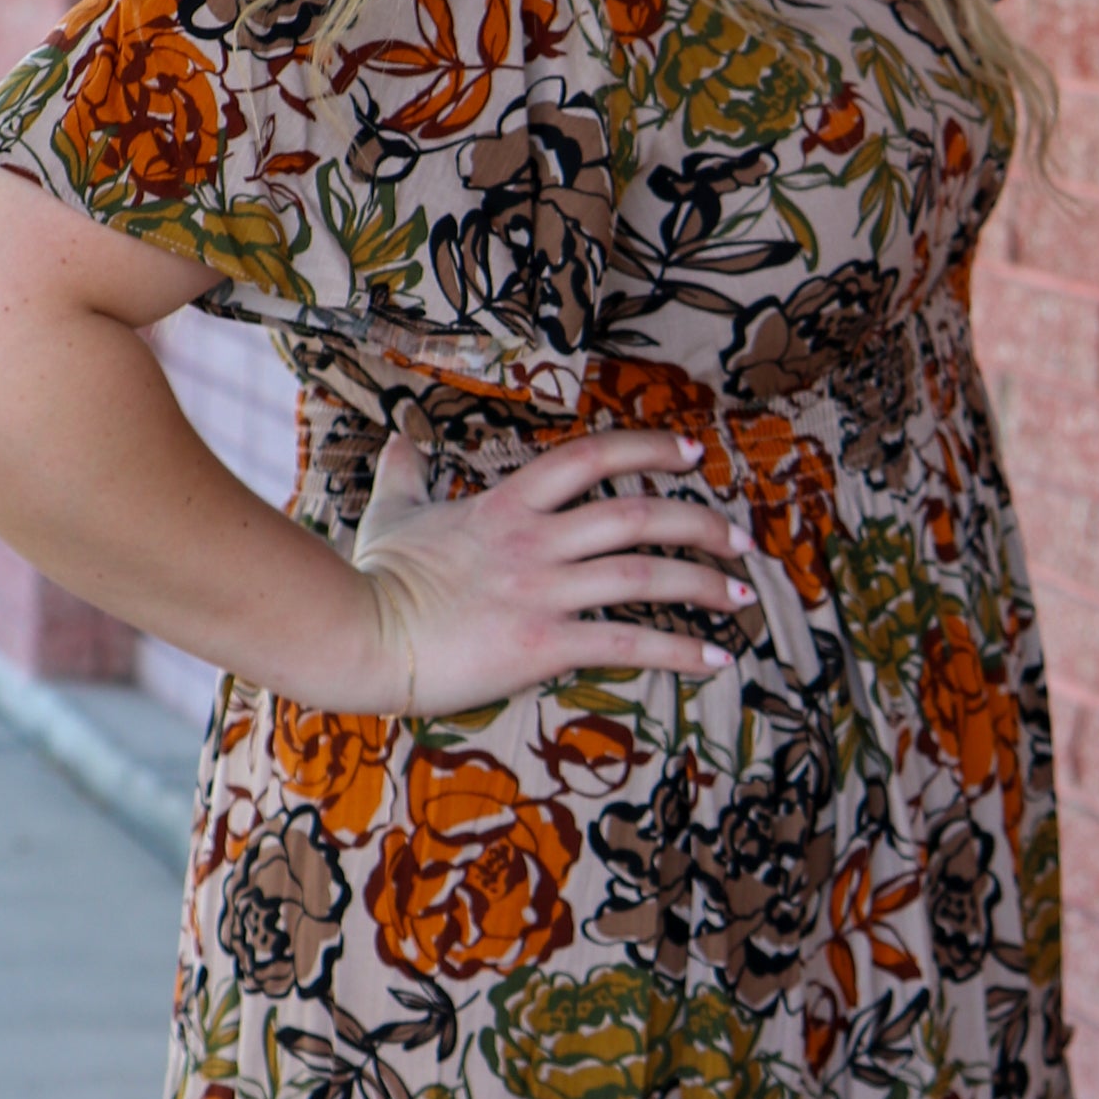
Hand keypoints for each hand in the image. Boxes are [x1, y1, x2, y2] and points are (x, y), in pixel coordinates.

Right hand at [348, 427, 752, 715]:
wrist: (353, 633)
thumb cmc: (371, 577)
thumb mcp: (391, 512)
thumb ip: (406, 473)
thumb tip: (399, 438)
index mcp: (508, 504)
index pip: (592, 458)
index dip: (649, 450)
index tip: (693, 455)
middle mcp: (535, 540)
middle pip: (638, 515)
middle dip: (701, 523)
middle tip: (742, 538)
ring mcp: (541, 592)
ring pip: (644, 575)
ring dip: (704, 584)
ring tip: (744, 597)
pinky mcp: (542, 645)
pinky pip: (626, 644)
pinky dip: (679, 651)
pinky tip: (716, 660)